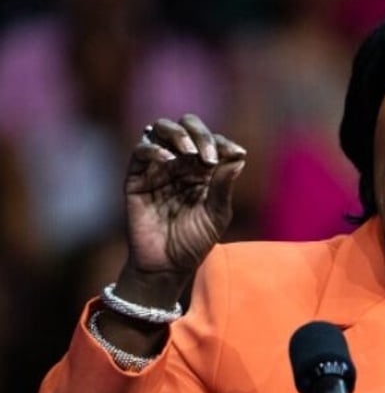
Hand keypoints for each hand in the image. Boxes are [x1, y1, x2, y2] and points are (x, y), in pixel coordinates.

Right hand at [124, 114, 245, 279]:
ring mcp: (158, 167)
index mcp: (204, 169)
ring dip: (177, 135)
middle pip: (187, 126)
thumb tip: (239, 157)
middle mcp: (181, 163)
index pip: (213, 142)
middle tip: (208, 155)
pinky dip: (154, 150)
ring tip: (190, 153)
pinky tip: (168, 162)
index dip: (225, 143)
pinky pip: (141, 151)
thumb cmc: (195, 242)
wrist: (167, 266)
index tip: (237, 154)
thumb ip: (224, 186)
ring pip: (161, 130)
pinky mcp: (137, 177)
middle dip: (200, 133)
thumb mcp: (217, 214)